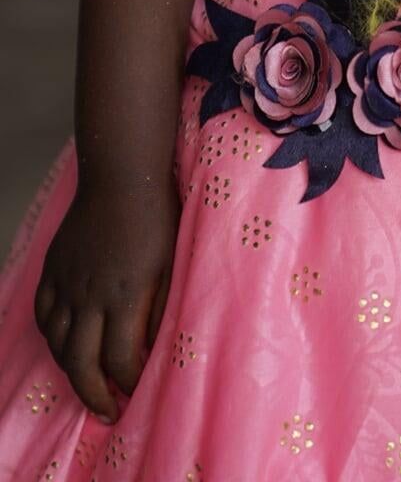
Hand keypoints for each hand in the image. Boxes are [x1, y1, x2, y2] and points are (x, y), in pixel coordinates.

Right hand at [33, 171, 180, 421]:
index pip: (120, 359)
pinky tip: (64, 343)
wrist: (122, 176)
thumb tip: (154, 347)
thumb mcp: (172, 264)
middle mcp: (90, 296)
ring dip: (70, 370)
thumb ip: (161, 308)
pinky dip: (51, 336)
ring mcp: (67, 283)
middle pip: (81, 363)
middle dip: (94, 396)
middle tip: (108, 412)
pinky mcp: (53, 269)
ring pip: (57, 344)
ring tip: (87, 382)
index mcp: (125, 296)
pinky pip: (42, 314)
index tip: (137, 390)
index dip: (128, 382)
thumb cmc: (157, 217)